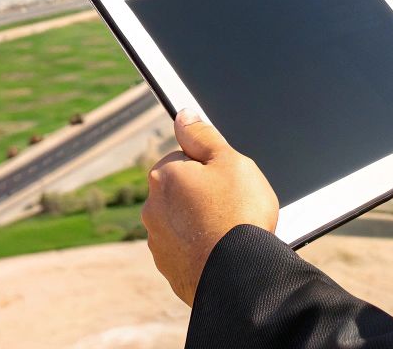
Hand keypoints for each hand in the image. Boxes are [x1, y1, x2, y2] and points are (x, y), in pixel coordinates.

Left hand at [141, 108, 279, 304]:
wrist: (240, 276)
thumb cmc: (238, 215)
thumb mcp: (230, 161)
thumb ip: (202, 135)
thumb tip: (183, 115)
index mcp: (163, 176)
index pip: (184, 159)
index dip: (210, 168)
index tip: (228, 183)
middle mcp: (152, 208)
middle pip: (181, 190)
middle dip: (202, 196)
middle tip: (232, 207)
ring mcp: (158, 241)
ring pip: (182, 221)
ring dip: (200, 223)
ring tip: (229, 233)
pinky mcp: (169, 268)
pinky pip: (186, 250)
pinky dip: (200, 249)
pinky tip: (221, 252)